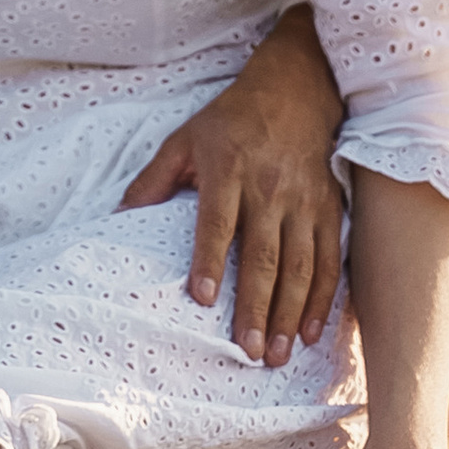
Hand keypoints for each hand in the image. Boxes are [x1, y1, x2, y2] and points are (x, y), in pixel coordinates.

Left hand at [119, 7, 345, 365]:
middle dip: (257, 307)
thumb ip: (154, 180)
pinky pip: (329, 261)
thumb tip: (119, 218)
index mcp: (227, 168)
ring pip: (300, 266)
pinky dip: (322, 300)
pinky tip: (310, 333)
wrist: (294, 92)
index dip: (209, 259)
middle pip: (263, 255)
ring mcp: (304, 201)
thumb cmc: (229, 121)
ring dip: (290, 314)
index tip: (203, 298)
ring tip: (277, 356)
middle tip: (248, 352)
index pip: (217, 221)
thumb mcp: (184, 139)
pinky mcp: (329, 210)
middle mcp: (269, 188)